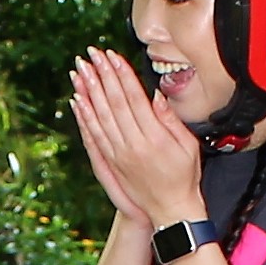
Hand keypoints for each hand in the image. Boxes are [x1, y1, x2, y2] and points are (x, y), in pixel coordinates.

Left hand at [70, 50, 205, 227]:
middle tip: (91, 54)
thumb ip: (170, 120)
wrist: (170, 210)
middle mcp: (132, 144)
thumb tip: (155, 96)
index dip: (121, 75)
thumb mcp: (188, 146)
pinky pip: (94, 136)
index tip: (112, 56)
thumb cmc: (184, 176)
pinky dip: (84, 118)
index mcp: (154, 137)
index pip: (133, 98)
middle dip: (101, 76)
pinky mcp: (111, 163)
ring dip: (88, 92)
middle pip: (113, 103)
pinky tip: (77, 102)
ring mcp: (119, 155)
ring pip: (99, 117)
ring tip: (80, 71)